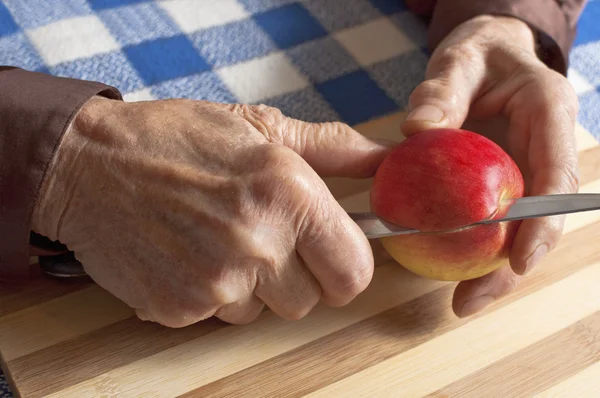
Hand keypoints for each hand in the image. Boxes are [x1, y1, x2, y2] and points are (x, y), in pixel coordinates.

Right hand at [32, 97, 390, 326]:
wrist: (88, 164)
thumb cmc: (176, 139)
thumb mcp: (259, 127)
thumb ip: (333, 148)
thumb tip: (385, 159)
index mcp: (289, 195)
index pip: (354, 273)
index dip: (344, 267)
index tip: (328, 256)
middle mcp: (258, 245)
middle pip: (310, 301)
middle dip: (294, 275)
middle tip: (261, 236)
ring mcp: (216, 284)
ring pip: (263, 312)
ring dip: (250, 286)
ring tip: (216, 239)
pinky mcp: (179, 309)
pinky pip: (219, 318)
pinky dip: (210, 294)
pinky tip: (188, 255)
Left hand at [401, 15, 579, 315]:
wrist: (487, 57)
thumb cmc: (479, 54)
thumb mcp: (459, 60)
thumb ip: (441, 91)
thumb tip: (417, 129)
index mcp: (550, 116)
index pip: (557, 175)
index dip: (543, 224)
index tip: (519, 261)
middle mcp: (546, 151)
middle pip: (543, 219)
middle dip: (514, 267)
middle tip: (471, 300)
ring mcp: (527, 171)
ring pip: (521, 229)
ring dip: (494, 269)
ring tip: (462, 302)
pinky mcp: (506, 183)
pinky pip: (495, 221)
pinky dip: (475, 247)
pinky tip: (448, 270)